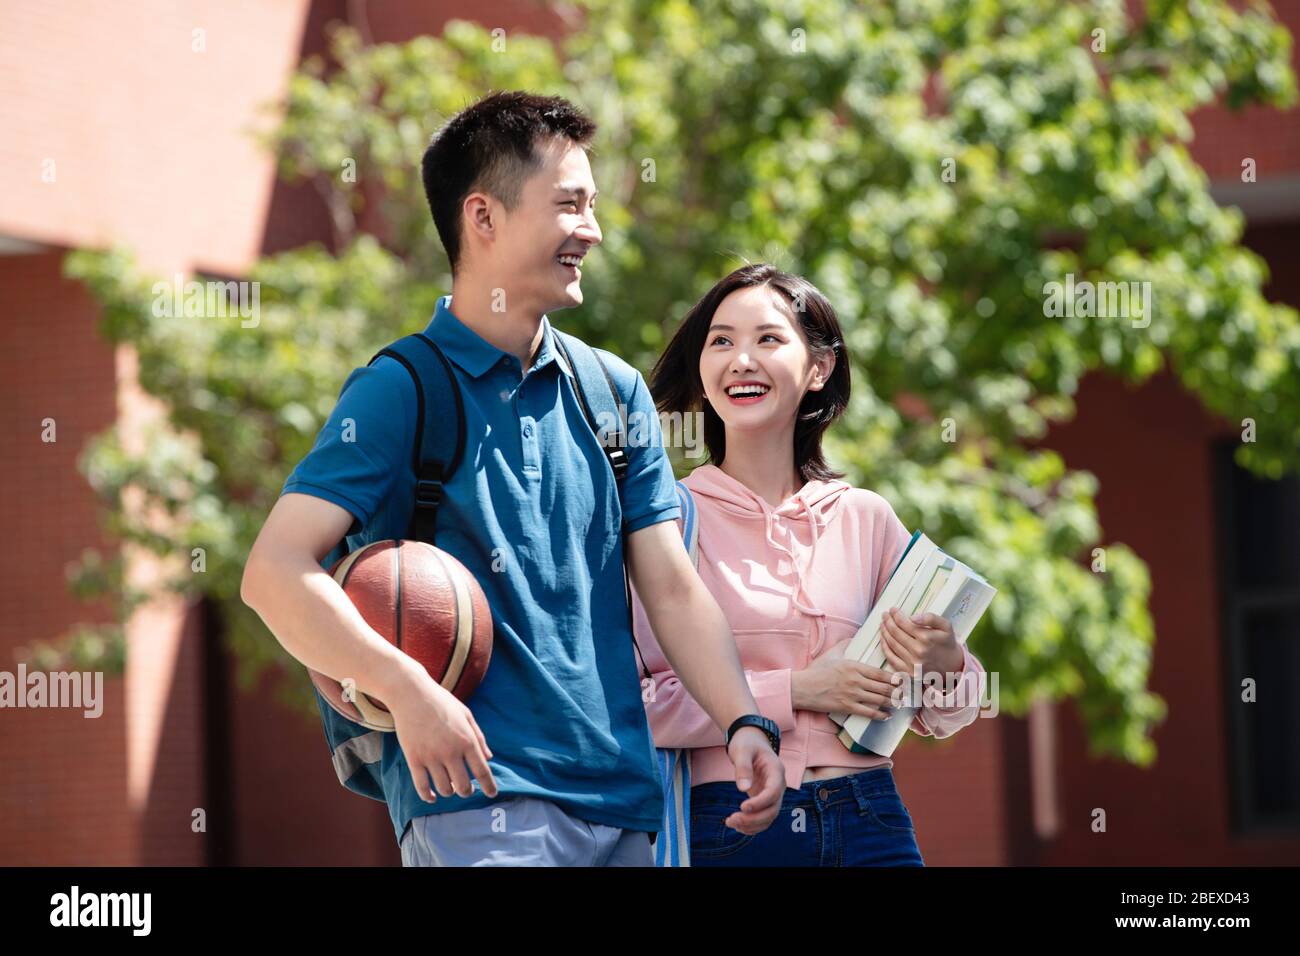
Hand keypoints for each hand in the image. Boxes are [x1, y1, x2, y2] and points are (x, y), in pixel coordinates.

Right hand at [386, 664, 497, 801]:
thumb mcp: (466, 715)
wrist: (412, 694)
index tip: (491, 794)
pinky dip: (428, 796)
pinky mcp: (414, 759)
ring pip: (444, 789)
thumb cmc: (442, 703)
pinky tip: (432, 797)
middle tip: (467, 790)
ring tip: (450, 788)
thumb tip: (488, 758)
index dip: (489, 787)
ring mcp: (431, 757)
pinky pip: (422, 787)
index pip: (482, 772)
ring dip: (450, 792)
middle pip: (464, 786)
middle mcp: (450, 752)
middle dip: (467, 792)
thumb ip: (479, 737)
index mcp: (467, 741)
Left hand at [723, 726, 784, 834]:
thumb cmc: (747, 743)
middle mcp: (778, 785)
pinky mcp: (765, 800)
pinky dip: (752, 826)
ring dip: (751, 825)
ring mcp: (773, 794)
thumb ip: (743, 767)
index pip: (773, 792)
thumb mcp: (743, 750)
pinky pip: (763, 818)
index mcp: (776, 771)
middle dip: (754, 818)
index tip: (743, 807)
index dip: (760, 802)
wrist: (752, 741)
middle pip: (773, 809)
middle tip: (732, 819)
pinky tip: (737, 826)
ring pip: (769, 817)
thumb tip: (743, 788)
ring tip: (730, 822)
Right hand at [791, 638, 898, 717]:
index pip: (881, 673)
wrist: (802, 688)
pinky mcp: (846, 707)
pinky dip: (880, 715)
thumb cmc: (816, 670)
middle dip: (898, 692)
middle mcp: (856, 680)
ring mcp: (852, 694)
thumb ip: (845, 645)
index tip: (904, 680)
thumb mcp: (832, 654)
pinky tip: (887, 715)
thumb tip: (854, 637)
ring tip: (899, 704)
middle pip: (884, 687)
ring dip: (892, 703)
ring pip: (879, 700)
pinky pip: (868, 712)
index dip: (895, 678)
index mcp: (854, 666)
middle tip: (907, 694)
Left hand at [880, 608, 962, 689]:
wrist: (952, 667)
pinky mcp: (907, 672)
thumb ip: (931, 618)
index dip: (896, 615)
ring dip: (884, 632)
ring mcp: (912, 663)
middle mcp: (918, 651)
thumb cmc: (947, 643)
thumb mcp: (945, 626)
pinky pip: (891, 658)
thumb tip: (913, 617)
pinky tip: (883, 638)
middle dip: (888, 621)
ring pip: (891, 644)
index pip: (904, 623)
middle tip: (885, 615)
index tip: (892, 610)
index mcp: (926, 638)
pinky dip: (884, 647)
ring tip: (883, 624)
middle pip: (895, 632)